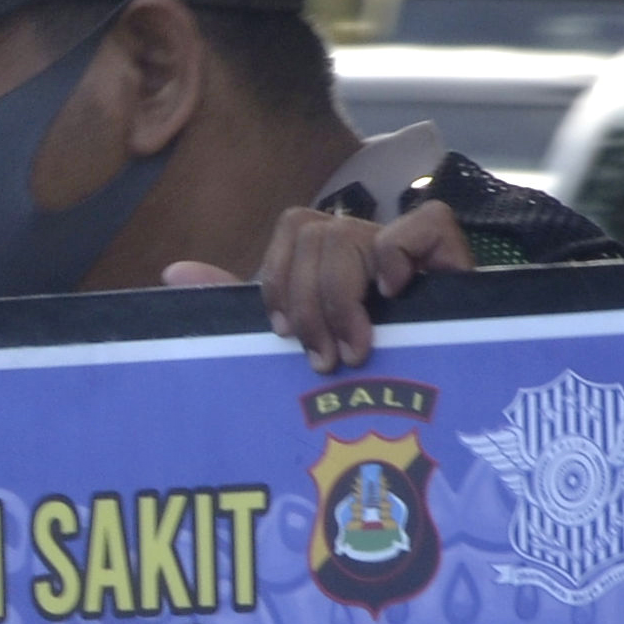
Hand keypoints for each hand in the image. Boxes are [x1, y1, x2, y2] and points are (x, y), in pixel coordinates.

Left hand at [166, 199, 474, 373]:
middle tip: (325, 359)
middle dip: (309, 303)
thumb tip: (171, 271)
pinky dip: (400, 256)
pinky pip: (424, 220)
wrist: (442, 403)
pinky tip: (394, 296)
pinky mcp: (452, 251)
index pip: (292, 227)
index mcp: (332, 258)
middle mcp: (369, 242)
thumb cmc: (365, 376)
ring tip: (358, 350)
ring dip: (344, 301)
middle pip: (314, 232)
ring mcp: (410, 246)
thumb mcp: (296, 341)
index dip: (280, 279)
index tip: (284, 335)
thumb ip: (240, 304)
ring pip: (350, 234)